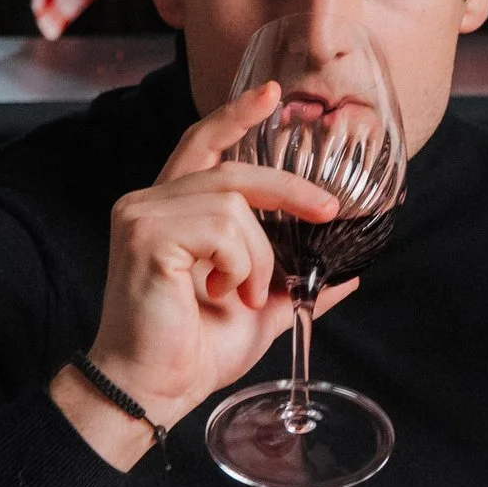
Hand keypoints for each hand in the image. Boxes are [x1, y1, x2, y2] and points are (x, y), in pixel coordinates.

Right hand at [62, 86, 347, 445]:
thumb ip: (292, 287)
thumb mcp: (258, 313)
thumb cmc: (192, 352)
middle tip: (327, 210)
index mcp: (169, 212)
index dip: (236, 116)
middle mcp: (148, 204)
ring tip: (244, 294)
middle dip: (288, 188)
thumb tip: (345, 279)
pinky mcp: (145, 235)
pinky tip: (225, 292)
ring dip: (257, 254)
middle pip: (232, 169)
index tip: (272, 96)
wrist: (152, 390)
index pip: (201, 144)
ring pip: (233, 202)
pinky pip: (221, 226)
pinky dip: (240, 262)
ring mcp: (142, 216)